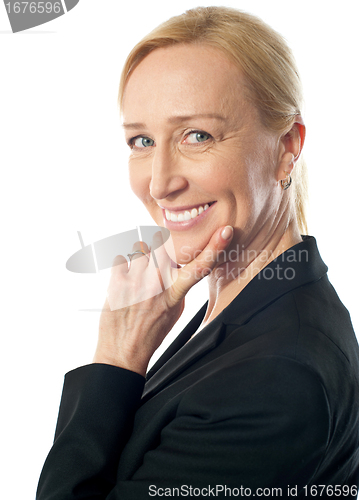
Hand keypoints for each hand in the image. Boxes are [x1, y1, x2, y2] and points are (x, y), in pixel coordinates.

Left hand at [93, 226, 233, 376]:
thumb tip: (177, 262)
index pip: (200, 267)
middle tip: (154, 261)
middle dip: (159, 247)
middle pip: (162, 242)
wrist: (122, 351)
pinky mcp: (115, 282)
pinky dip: (122, 266)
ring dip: (140, 256)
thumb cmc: (152, 331)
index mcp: (175, 293)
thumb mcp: (176, 310)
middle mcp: (157, 284)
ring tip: (137, 274)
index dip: (216, 247)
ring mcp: (135, 281)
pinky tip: (124, 279)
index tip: (225, 231)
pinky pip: (120, 257)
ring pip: (139, 246)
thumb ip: (179, 284)